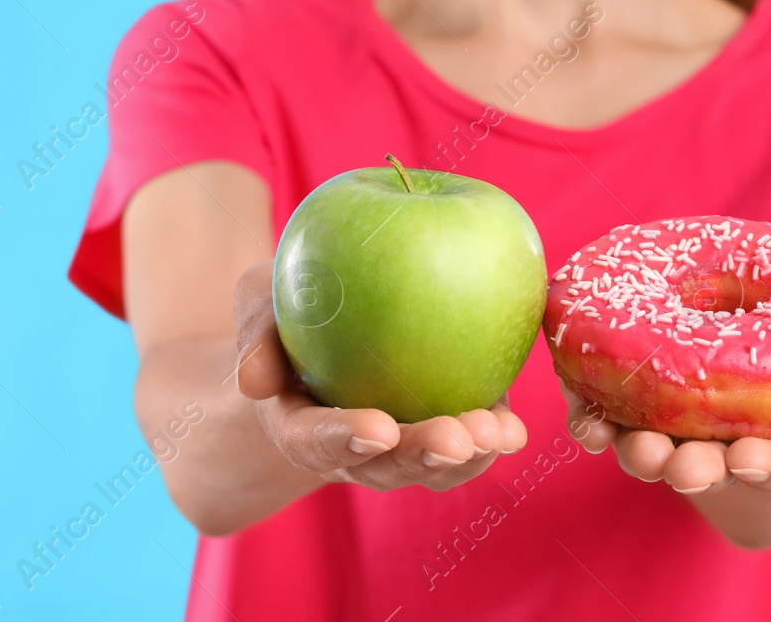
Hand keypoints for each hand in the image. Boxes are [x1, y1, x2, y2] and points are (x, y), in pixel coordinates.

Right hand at [233, 260, 527, 491]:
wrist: (323, 327)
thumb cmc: (286, 312)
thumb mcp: (258, 303)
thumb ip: (255, 332)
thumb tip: (253, 380)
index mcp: (300, 424)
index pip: (316, 439)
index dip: (345, 437)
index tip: (377, 428)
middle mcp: (353, 448)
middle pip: (386, 466)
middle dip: (423, 456)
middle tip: (456, 438)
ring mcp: (400, 447)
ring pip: (434, 467)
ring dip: (469, 456)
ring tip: (501, 434)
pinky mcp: (443, 427)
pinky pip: (467, 444)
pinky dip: (491, 439)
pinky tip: (517, 429)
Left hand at [560, 373, 770, 495]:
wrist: (737, 359)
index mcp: (769, 445)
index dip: (765, 464)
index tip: (754, 458)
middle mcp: (714, 447)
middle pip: (703, 465)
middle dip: (694, 468)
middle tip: (688, 466)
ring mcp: (667, 430)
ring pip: (649, 450)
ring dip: (638, 452)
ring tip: (633, 447)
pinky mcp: (623, 407)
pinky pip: (603, 420)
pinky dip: (592, 423)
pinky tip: (585, 420)